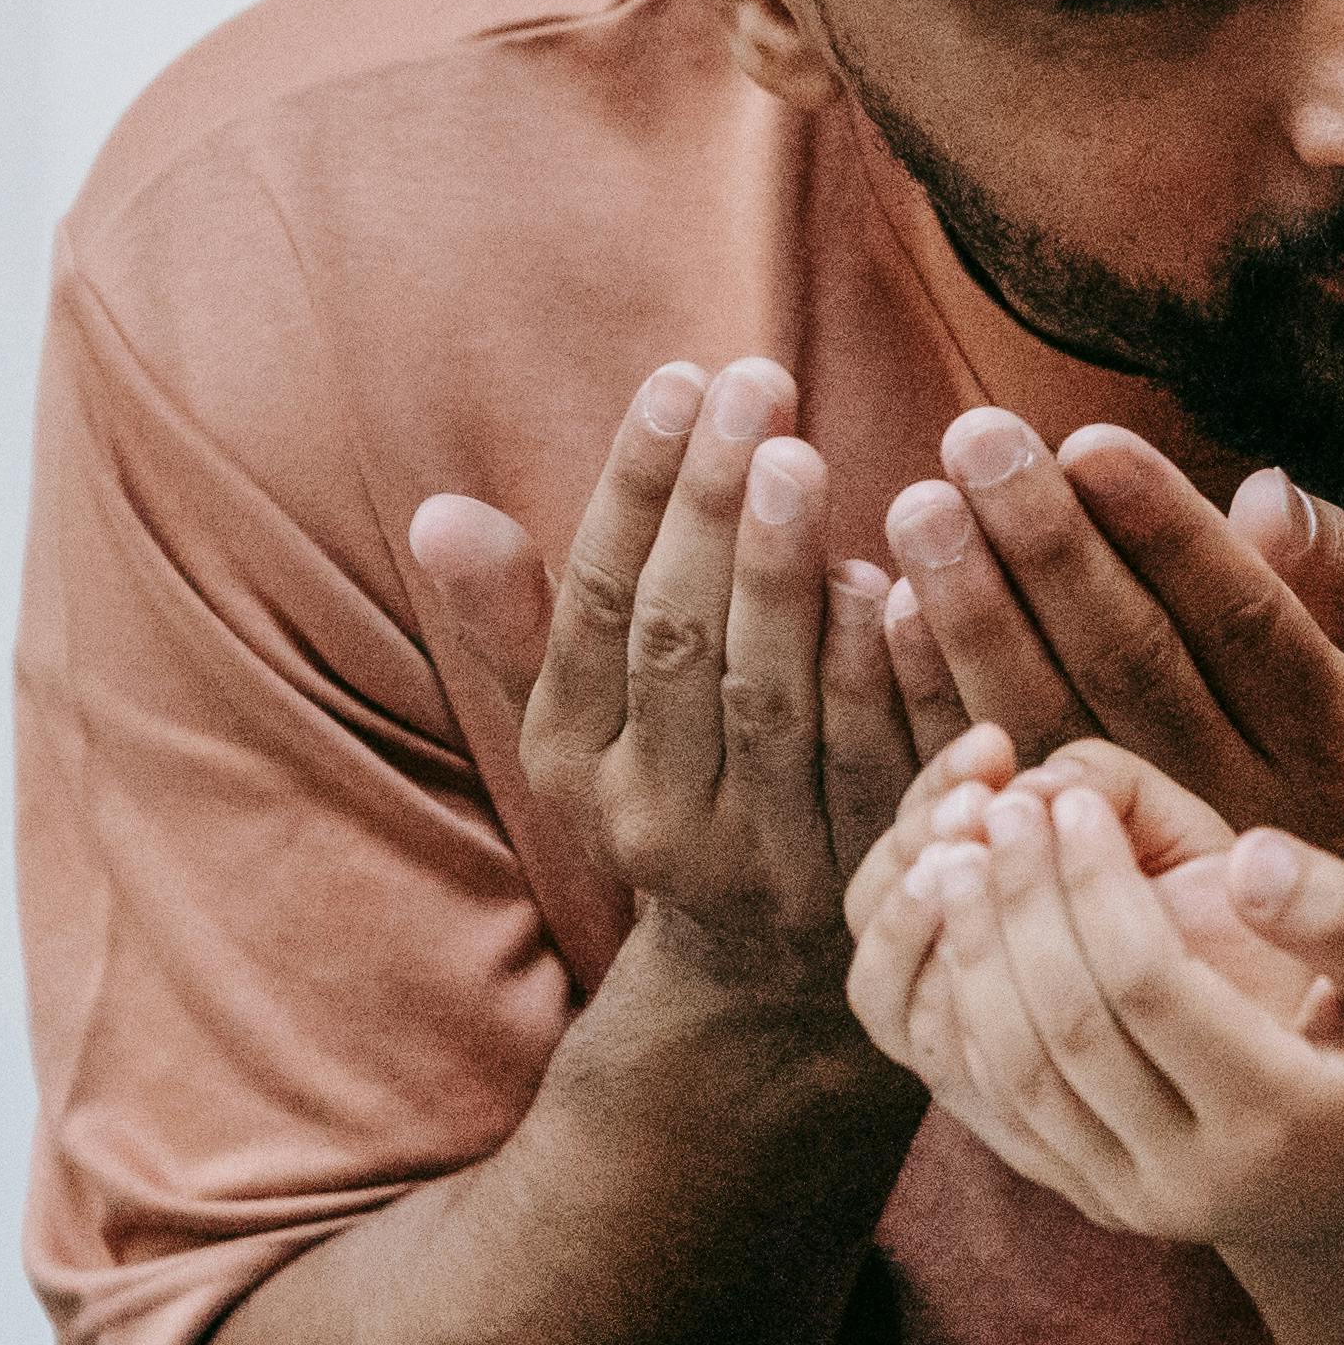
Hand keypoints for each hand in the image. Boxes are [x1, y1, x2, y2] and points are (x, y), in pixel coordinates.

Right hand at [412, 360, 943, 1006]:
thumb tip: (438, 512)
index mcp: (570, 759)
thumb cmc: (674, 776)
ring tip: (804, 456)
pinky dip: (889, 666)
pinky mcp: (863, 874)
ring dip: (786, 573)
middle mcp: (649, 815)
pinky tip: (905, 577)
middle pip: (679, 641)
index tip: (680, 378)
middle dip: (713, 507)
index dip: (638, 489)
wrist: (766, 966)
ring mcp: (757, 856)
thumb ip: (520, 617)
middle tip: (758, 383)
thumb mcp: (578, 716)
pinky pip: (877, 758)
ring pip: (769, 699)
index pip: (596, 604)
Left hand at [856, 749, 1343, 1264]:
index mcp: (1280, 1119)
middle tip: (991, 814)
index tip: (1068, 797)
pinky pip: (1010, 1116)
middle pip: (1068, 1030)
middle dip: (1017, 910)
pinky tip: (964, 946)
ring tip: (953, 866)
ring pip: (1020, 1079)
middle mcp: (1196, 1182)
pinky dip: (972, 1027)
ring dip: (976, 965)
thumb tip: (1246, 854)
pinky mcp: (1105, 1205)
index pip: (1147, 986)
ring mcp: (1140, 1206)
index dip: (1094, 883)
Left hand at [877, 421, 1343, 875]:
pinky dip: (930, 691)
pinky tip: (894, 606)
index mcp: (1338, 742)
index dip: (1164, 529)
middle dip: (1047, 543)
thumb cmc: (1333, 698)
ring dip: (972, 606)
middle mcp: (1240, 805)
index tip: (1090, 441)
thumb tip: (1269, 499)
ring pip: (1044, 714)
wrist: (1281, 872)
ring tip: (923, 503)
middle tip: (977, 438)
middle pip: (1131, 661)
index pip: (1243, 620)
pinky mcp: (1056, 863)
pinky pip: (982, 775)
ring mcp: (1140, 848)